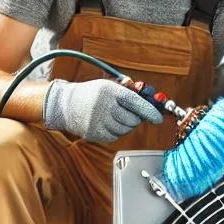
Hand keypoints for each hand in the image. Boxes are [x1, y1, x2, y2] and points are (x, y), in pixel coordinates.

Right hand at [43, 78, 162, 142]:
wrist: (65, 104)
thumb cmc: (91, 94)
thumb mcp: (107, 86)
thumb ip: (127, 93)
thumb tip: (149, 103)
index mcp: (109, 91)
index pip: (135, 102)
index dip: (149, 112)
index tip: (158, 119)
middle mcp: (104, 106)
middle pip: (132, 120)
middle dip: (134, 119)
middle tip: (127, 114)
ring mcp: (98, 121)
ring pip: (125, 130)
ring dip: (125, 125)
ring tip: (113, 117)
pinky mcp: (94, 133)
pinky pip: (115, 137)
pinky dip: (116, 132)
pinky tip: (107, 124)